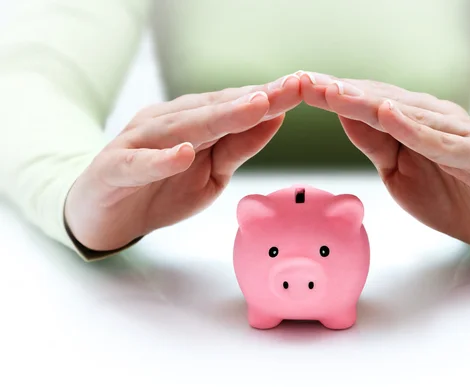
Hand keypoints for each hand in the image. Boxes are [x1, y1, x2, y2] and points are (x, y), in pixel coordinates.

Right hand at [65, 74, 300, 251]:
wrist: (104, 215)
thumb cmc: (161, 189)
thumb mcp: (212, 172)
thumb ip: (238, 146)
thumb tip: (275, 118)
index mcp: (192, 121)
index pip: (235, 105)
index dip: (270, 97)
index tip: (305, 87)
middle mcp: (167, 122)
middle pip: (215, 109)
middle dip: (256, 99)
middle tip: (292, 87)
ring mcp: (138, 142)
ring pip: (182, 127)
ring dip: (219, 117)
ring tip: (254, 107)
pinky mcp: (114, 167)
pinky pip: (139, 163)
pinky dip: (161, 159)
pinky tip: (184, 153)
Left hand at [299, 71, 469, 255]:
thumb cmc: (451, 194)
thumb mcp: (399, 171)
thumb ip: (375, 144)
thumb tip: (343, 117)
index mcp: (412, 121)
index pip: (365, 102)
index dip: (332, 95)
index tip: (296, 87)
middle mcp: (433, 117)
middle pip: (380, 100)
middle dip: (340, 92)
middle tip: (304, 82)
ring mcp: (456, 133)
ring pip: (406, 114)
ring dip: (367, 102)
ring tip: (334, 93)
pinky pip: (440, 141)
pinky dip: (413, 129)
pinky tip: (388, 116)